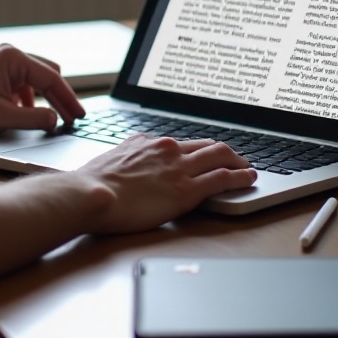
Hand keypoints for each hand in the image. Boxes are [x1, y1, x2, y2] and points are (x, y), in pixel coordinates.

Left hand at [0, 43, 85, 135]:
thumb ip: (33, 119)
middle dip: (60, 97)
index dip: (68, 99)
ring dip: (45, 98)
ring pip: (36, 78)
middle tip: (72, 118)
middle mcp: (9, 54)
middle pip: (47, 75)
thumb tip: (55, 120)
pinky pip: (22, 82)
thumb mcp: (1, 117)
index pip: (51, 78)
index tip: (79, 115)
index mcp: (13, 58)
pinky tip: (29, 114)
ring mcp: (1, 61)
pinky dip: (30, 98)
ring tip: (56, 118)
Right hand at [75, 134, 256, 232]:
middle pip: (206, 144)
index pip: (182, 143)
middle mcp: (167, 148)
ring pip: (220, 155)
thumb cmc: (92, 185)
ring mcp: (178, 167)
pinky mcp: (186, 190)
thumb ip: (126, 159)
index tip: (204, 156)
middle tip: (236, 160)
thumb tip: (127, 164)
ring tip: (249, 169)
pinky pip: (223, 178)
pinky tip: (249, 179)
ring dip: (239, 162)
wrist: (89, 195)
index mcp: (147, 142)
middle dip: (224, 152)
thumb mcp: (110, 162)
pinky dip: (240, 177)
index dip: (198, 150)